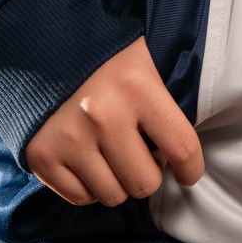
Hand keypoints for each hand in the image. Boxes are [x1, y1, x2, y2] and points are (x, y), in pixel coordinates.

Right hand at [25, 37, 203, 206]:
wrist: (41, 44)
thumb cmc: (105, 56)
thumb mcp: (144, 59)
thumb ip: (169, 94)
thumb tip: (200, 136)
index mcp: (137, 86)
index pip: (182, 148)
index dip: (191, 168)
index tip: (188, 172)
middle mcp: (102, 115)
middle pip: (144, 183)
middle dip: (148, 172)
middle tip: (141, 152)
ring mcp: (69, 138)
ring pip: (112, 195)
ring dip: (117, 180)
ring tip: (112, 152)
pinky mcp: (42, 156)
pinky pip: (80, 198)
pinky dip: (88, 185)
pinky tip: (88, 158)